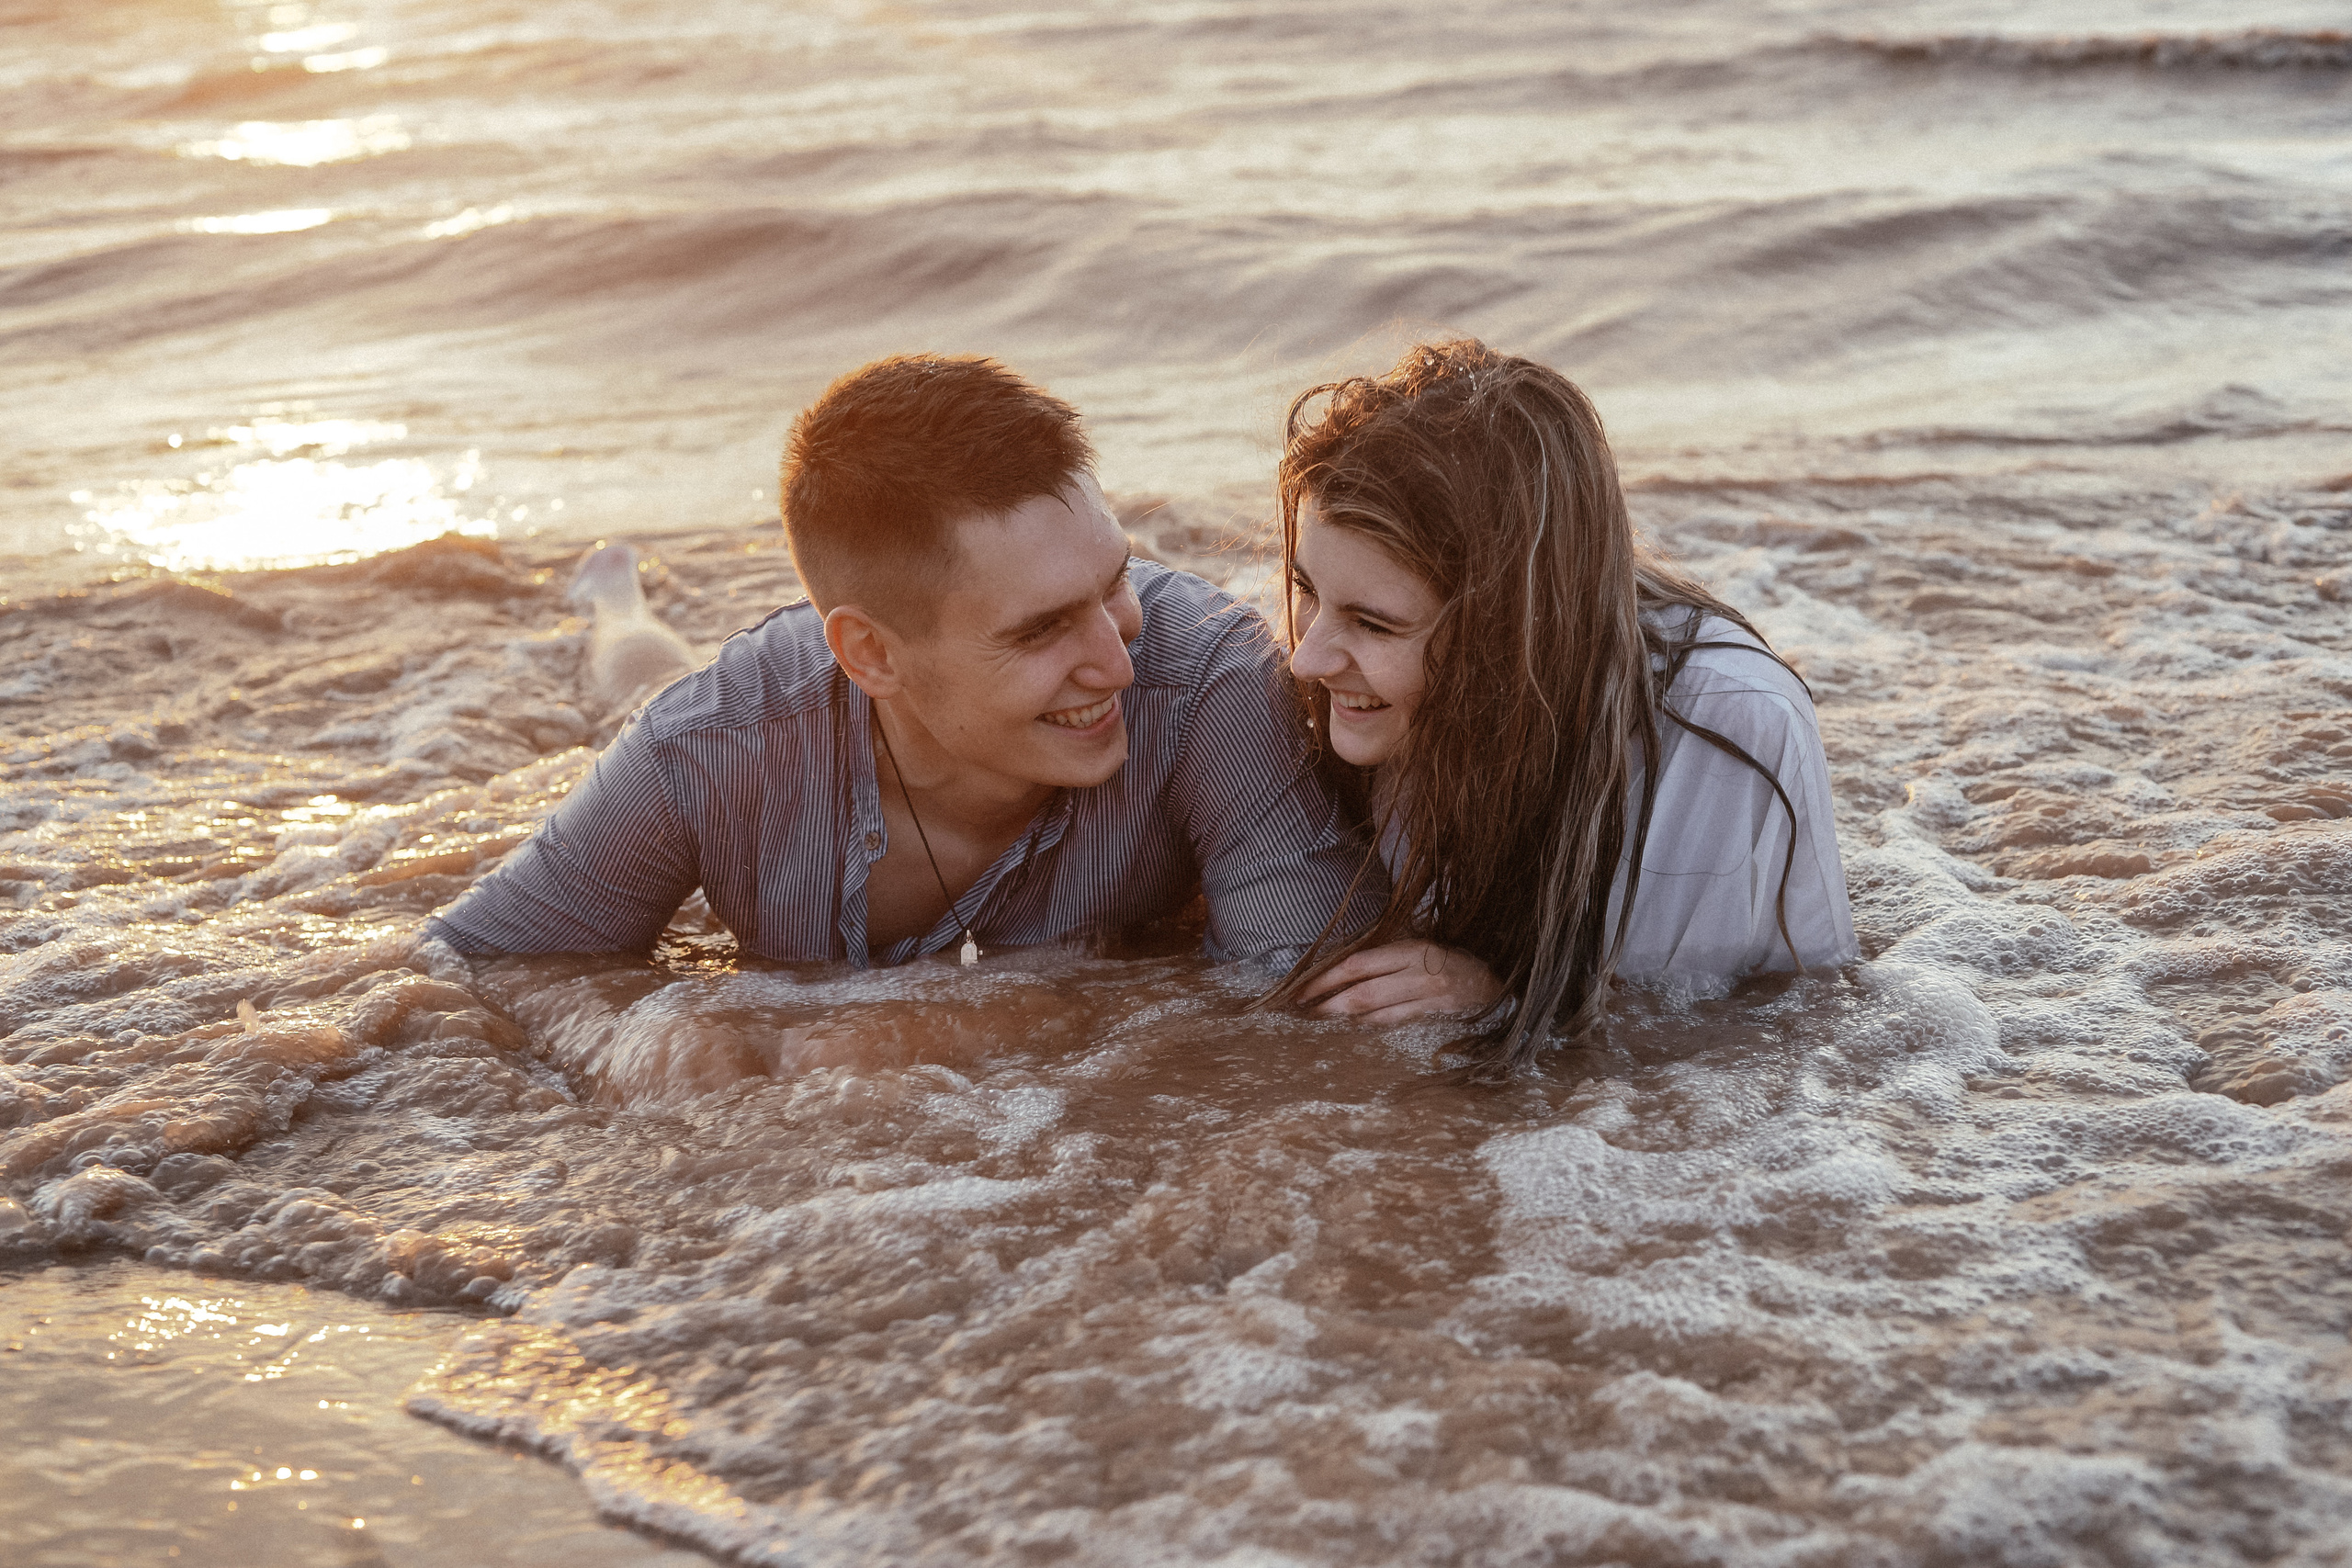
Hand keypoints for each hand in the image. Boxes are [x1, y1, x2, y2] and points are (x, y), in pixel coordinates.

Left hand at [1297, 940, 1503, 1025]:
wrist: (1492, 978)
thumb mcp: (1417, 940)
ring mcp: (1426, 1000)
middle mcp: (1418, 975)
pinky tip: (1349, 1024)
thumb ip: (1383, 953)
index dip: (1326, 977)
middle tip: (1301, 1010)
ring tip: (1317, 1018)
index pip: (1358, 965)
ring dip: (1342, 1017)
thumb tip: (1338, 965)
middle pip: (1362, 994)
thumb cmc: (1447, 954)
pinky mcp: (1431, 1018)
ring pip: (1374, 1013)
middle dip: (1327, 1004)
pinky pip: (1391, 1023)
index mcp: (1411, 949)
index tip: (1301, 988)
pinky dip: (1366, 1023)